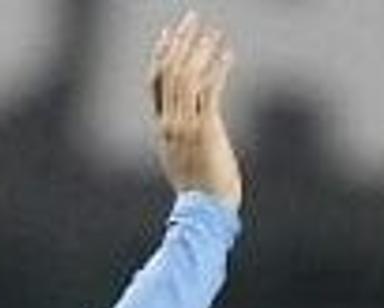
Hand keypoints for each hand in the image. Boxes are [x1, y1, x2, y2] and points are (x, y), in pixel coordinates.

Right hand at [151, 13, 240, 209]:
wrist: (205, 212)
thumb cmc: (201, 193)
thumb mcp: (185, 161)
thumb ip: (185, 141)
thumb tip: (194, 132)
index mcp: (162, 129)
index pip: (155, 84)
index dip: (161, 56)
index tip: (169, 35)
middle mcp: (170, 124)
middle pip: (170, 73)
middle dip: (181, 43)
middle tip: (192, 20)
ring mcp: (186, 127)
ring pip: (188, 78)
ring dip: (201, 51)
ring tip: (214, 32)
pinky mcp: (205, 130)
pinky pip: (210, 91)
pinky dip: (218, 70)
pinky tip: (228, 54)